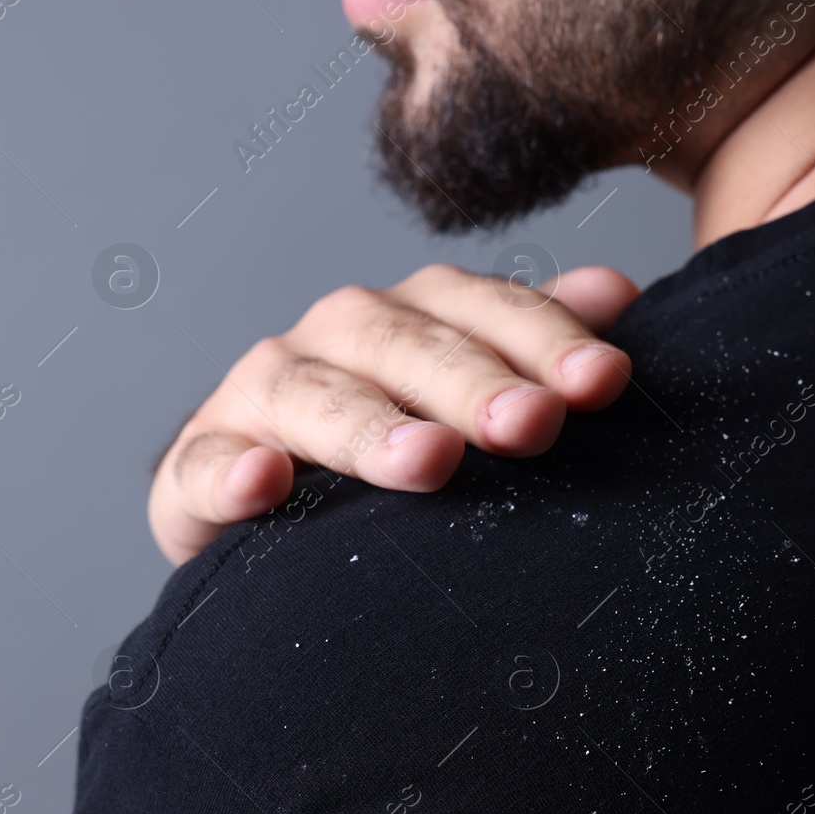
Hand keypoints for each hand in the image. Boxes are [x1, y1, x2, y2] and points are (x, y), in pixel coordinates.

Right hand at [149, 263, 640, 563]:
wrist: (265, 519)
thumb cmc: (390, 464)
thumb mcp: (463, 403)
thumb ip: (527, 344)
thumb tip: (617, 294)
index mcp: (407, 319)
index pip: (481, 310)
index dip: (543, 339)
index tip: (606, 382)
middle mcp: (334, 341)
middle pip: (402, 346)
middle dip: (472, 384)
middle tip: (533, 425)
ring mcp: (258, 399)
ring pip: (311, 396)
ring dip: (369, 426)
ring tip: (427, 461)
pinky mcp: (196, 467)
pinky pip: (207, 466)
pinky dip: (233, 474)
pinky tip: (266, 482)